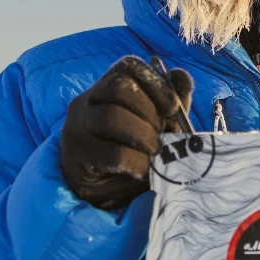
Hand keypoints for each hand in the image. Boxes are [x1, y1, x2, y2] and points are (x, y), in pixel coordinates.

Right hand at [60, 56, 192, 209]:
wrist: (99, 193)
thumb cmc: (129, 151)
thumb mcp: (154, 126)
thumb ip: (170, 104)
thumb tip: (181, 76)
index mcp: (106, 88)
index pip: (126, 67)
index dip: (154, 82)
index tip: (172, 108)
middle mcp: (86, 101)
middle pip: (117, 88)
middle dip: (149, 112)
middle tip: (162, 134)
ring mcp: (77, 127)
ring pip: (111, 117)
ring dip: (143, 135)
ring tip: (155, 152)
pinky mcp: (77, 156)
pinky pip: (113, 154)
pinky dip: (137, 163)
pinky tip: (143, 170)